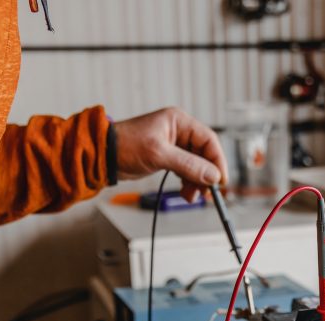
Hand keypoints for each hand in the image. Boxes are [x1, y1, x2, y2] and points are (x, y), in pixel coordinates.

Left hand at [114, 107, 228, 202]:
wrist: (104, 155)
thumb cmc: (126, 145)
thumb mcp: (159, 155)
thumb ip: (188, 165)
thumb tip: (212, 175)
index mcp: (179, 122)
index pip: (209, 140)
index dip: (217, 161)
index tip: (220, 180)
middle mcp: (179, 131)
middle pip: (205, 154)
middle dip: (206, 175)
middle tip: (205, 192)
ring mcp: (174, 145)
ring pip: (197, 165)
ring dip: (197, 182)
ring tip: (191, 195)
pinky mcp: (168, 157)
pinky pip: (186, 171)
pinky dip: (188, 182)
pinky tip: (185, 192)